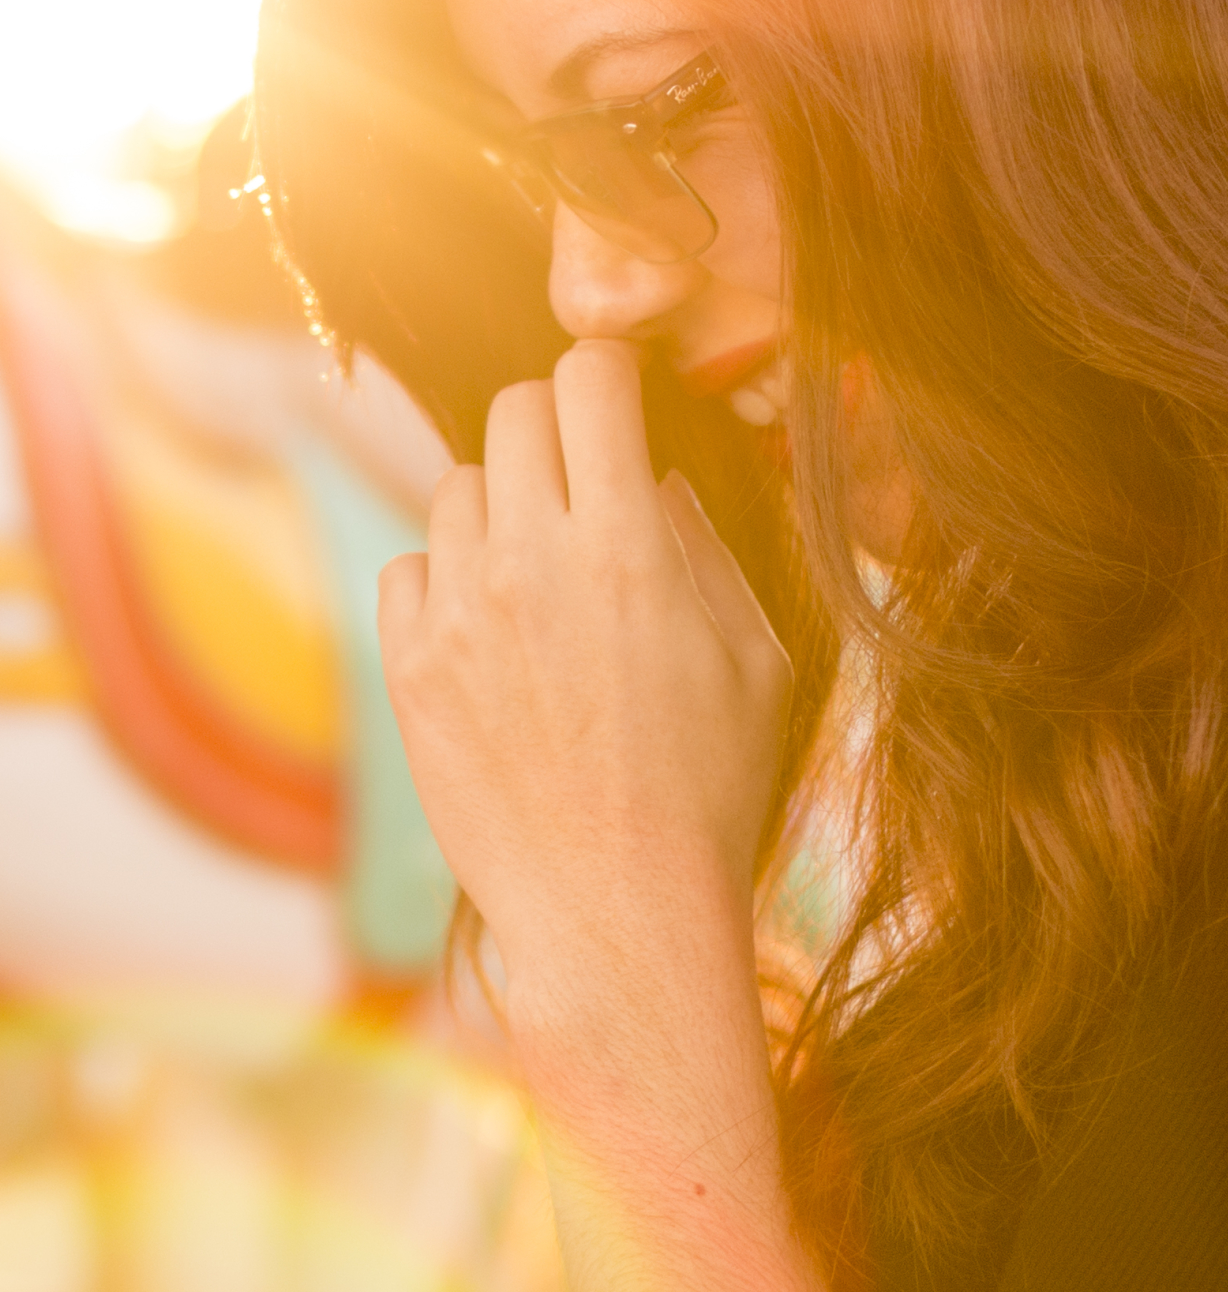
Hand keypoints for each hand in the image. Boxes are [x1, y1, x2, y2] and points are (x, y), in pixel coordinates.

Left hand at [377, 339, 791, 1027]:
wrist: (617, 915)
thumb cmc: (708, 794)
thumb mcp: (755, 661)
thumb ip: (705, 549)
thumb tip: (656, 479)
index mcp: (627, 546)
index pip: (589, 378)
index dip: (611, 376)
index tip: (621, 404)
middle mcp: (530, 562)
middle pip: (512, 411)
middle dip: (555, 428)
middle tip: (584, 484)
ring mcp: (458, 615)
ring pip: (455, 488)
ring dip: (501, 508)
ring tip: (542, 577)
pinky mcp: (409, 670)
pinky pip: (407, 568)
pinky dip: (445, 580)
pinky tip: (492, 633)